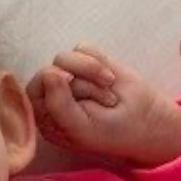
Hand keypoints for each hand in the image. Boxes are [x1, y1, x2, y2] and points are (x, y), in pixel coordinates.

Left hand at [26, 44, 180, 166]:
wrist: (147, 119)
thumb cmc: (112, 132)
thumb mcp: (82, 127)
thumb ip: (59, 105)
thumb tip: (49, 72)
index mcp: (45, 116)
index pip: (33, 92)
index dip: (52, 88)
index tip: (74, 96)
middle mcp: (53, 94)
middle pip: (48, 71)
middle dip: (78, 83)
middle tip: (102, 102)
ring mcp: (69, 76)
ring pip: (64, 58)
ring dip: (90, 73)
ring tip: (108, 93)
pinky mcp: (86, 61)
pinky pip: (82, 48)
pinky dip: (98, 61)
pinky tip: (110, 79)